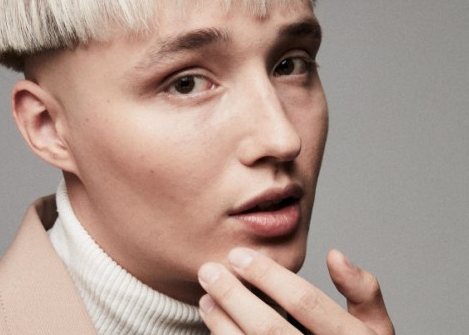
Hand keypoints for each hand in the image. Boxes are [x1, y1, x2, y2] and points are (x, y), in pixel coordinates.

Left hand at [197, 248, 394, 334]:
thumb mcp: (377, 329)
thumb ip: (363, 292)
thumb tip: (334, 255)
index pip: (304, 302)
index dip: (268, 275)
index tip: (238, 255)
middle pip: (268, 328)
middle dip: (233, 296)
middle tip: (209, 271)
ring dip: (223, 322)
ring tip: (206, 297)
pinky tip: (215, 325)